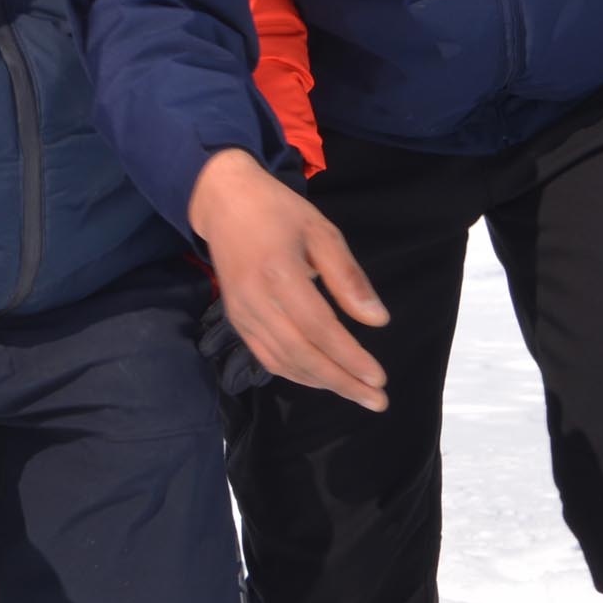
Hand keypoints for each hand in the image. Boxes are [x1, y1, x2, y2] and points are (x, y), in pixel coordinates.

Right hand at [188, 147, 388, 410]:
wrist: (223, 202)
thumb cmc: (278, 211)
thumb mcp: (322, 231)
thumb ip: (348, 277)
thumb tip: (377, 321)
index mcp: (280, 273)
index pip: (320, 328)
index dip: (350, 357)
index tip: (380, 378)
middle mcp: (256, 300)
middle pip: (301, 354)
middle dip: (341, 382)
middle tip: (376, 401)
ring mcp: (241, 313)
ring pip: (283, 361)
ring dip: (321, 383)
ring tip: (355, 393)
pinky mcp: (236, 319)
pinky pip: (266, 356)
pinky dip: (295, 373)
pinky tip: (321, 378)